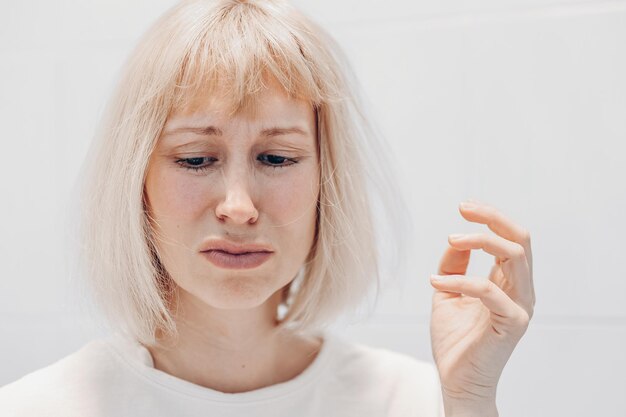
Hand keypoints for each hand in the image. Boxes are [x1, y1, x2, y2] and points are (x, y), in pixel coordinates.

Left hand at [429, 200, 534, 413]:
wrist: (456, 379)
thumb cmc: (455, 339)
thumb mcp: (448, 291)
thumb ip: (454, 265)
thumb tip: (457, 239)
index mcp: (508, 282)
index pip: (511, 238)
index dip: (491, 218)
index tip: (464, 207)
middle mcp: (520, 290)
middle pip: (521, 239)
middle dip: (493, 218)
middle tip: (463, 210)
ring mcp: (520, 306)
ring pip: (515, 256)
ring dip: (481, 241)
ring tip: (452, 240)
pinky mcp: (513, 323)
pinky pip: (490, 290)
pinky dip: (461, 281)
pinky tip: (435, 283)